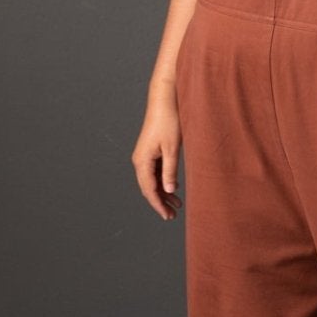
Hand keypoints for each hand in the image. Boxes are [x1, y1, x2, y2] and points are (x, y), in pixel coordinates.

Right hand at [132, 83, 182, 220]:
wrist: (165, 100)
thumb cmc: (169, 121)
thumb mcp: (173, 149)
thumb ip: (170, 172)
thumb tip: (168, 191)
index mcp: (142, 161)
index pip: (148, 190)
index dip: (158, 205)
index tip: (167, 216)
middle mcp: (140, 160)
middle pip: (148, 187)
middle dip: (160, 202)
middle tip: (173, 215)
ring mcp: (145, 155)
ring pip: (152, 180)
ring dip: (163, 193)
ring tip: (177, 205)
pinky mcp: (151, 151)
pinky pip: (155, 172)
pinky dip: (163, 181)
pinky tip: (173, 188)